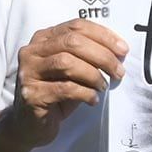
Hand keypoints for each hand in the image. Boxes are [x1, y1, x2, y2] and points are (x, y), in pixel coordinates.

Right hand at [3, 19, 127, 151]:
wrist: (29, 124)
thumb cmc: (56, 94)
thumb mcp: (72, 70)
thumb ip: (87, 56)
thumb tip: (118, 51)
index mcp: (43, 39)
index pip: (75, 26)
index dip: (102, 35)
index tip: (122, 49)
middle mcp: (32, 51)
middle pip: (72, 42)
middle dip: (102, 55)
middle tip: (118, 71)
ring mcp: (28, 72)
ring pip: (66, 62)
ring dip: (93, 75)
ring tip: (103, 86)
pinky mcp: (31, 94)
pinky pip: (64, 88)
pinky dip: (85, 93)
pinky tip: (92, 99)